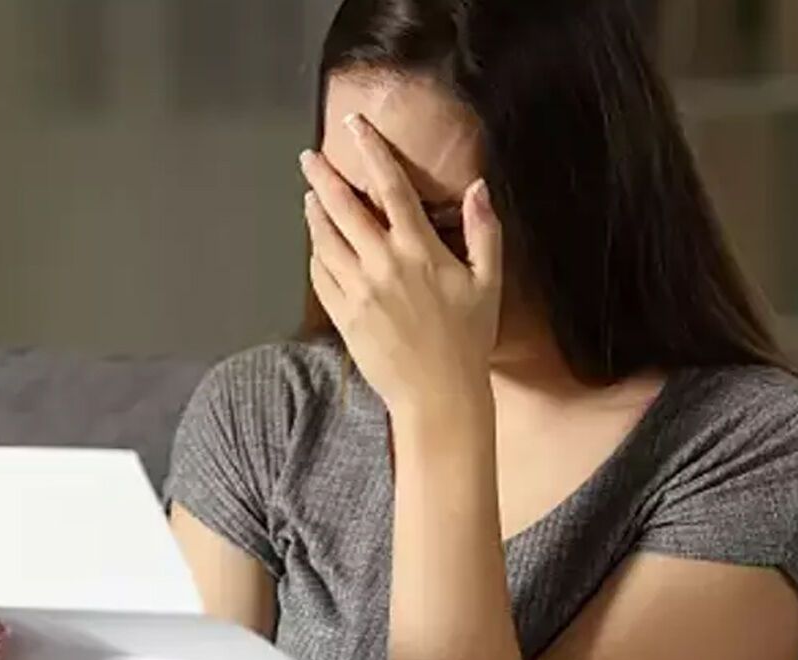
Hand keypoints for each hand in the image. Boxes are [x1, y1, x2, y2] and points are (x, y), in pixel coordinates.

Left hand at [301, 113, 502, 412]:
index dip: (371, 150)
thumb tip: (478, 189)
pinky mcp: (343, 315)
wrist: (438, 394)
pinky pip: (321, 275)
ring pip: (325, 239)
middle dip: (323, 177)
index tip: (355, 126)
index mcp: (419, 250)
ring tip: (310, 195)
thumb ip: (482, 232)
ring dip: (315, 213)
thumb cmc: (467, 339)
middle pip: (342, 208)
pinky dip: (316, 254)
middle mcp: (382, 264)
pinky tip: (318, 245)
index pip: (390, 187)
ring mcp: (357, 290)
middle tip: (309, 157)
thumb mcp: (488, 282)